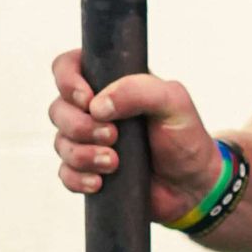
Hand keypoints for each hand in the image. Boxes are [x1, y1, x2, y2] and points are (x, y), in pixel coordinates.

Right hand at [47, 49, 228, 225]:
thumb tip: (97, 105)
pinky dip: (78, 178)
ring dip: (82, 154)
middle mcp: (94, 110)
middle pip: (57, 109)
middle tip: (113, 136)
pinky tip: (99, 182)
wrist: (193, 184)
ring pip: (60, 142)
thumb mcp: (174, 103)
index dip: (67, 81)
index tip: (87, 99)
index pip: (67, 67)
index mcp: (110, 83)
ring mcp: (89, 142)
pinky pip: (65, 173)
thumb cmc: (185, 137)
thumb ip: (139, 90)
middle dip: (80, 125)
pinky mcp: (89, 171)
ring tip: (114, 163)